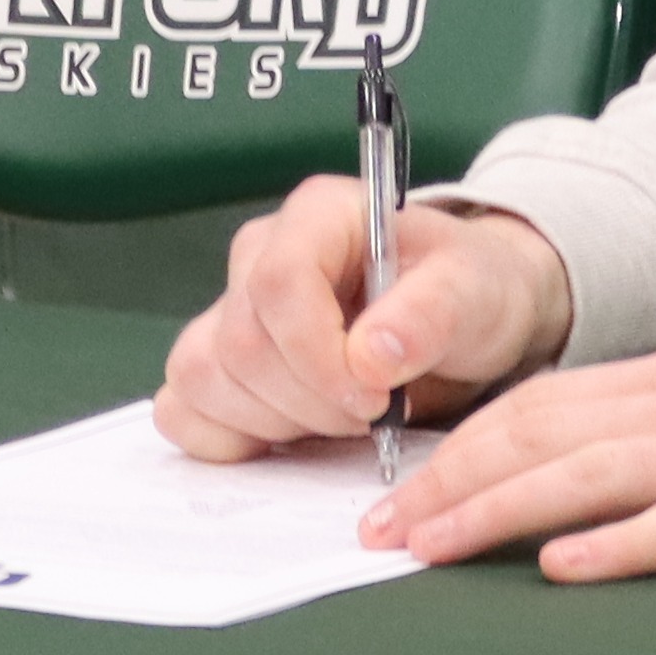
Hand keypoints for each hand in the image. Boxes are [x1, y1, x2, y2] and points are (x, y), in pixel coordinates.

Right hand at [154, 182, 572, 459]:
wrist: (462, 321)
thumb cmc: (467, 290)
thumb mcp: (474, 292)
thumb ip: (430, 314)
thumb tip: (370, 356)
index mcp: (320, 215)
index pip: (279, 282)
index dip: (316, 353)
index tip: (374, 396)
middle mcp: (261, 255)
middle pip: (241, 344)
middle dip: (310, 401)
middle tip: (375, 414)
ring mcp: (230, 309)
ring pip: (202, 378)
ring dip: (275, 423)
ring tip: (343, 418)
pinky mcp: (217, 363)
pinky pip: (182, 409)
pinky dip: (229, 439)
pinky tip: (290, 434)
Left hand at [378, 294, 655, 583]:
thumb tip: (583, 477)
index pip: (539, 404)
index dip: (454, 447)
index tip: (390, 491)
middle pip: (541, 435)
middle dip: (445, 483)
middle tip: (371, 533)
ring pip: (589, 475)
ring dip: (496, 511)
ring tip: (426, 547)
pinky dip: (621, 545)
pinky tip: (567, 567)